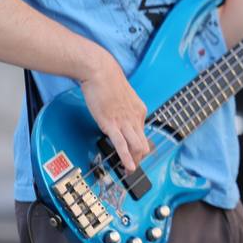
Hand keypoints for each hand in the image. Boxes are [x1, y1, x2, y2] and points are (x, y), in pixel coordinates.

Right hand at [79, 51, 149, 172]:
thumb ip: (124, 109)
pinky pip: (121, 144)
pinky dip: (126, 157)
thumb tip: (120, 118)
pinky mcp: (112, 123)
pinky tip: (129, 166)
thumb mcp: (121, 97)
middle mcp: (136, 117)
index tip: (136, 155)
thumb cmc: (107, 82)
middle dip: (139, 157)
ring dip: (134, 160)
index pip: (143, 133)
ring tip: (131, 171)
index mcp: (139, 110)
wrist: (100, 71)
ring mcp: (124, 121)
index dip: (139, 146)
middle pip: (142, 142)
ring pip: (136, 145)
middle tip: (134, 167)